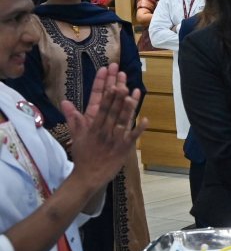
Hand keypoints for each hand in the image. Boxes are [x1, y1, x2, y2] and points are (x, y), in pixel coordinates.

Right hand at [67, 63, 146, 188]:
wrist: (89, 175)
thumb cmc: (84, 154)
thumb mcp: (76, 135)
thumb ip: (73, 118)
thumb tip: (64, 102)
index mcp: (93, 125)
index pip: (99, 103)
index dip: (103, 88)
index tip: (106, 75)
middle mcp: (104, 130)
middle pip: (111, 108)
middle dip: (117, 92)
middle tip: (121, 77)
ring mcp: (115, 139)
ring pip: (122, 120)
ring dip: (128, 107)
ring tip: (133, 92)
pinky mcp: (124, 148)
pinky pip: (133, 137)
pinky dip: (139, 129)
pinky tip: (145, 119)